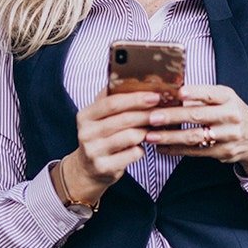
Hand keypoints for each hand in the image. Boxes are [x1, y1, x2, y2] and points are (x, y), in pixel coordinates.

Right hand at [58, 88, 160, 204]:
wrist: (87, 169)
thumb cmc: (100, 137)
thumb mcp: (99, 117)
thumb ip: (112, 99)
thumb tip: (135, 78)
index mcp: (85, 116)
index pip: (111, 103)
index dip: (135, 98)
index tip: (154, 95)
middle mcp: (85, 133)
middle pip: (124, 119)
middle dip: (146, 114)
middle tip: (163, 112)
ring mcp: (93, 151)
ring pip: (130, 136)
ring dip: (145, 132)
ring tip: (151, 129)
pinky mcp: (103, 167)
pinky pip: (133, 154)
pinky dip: (141, 149)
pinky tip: (139, 147)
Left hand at [143, 84, 247, 174]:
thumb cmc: (231, 113)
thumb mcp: (224, 99)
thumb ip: (202, 96)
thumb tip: (169, 92)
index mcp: (228, 98)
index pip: (210, 93)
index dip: (194, 93)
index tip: (177, 93)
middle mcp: (230, 115)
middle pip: (197, 116)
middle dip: (171, 117)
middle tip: (151, 117)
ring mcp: (228, 135)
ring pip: (194, 136)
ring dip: (169, 137)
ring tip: (150, 136)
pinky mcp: (223, 152)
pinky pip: (195, 151)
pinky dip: (176, 150)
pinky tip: (161, 148)